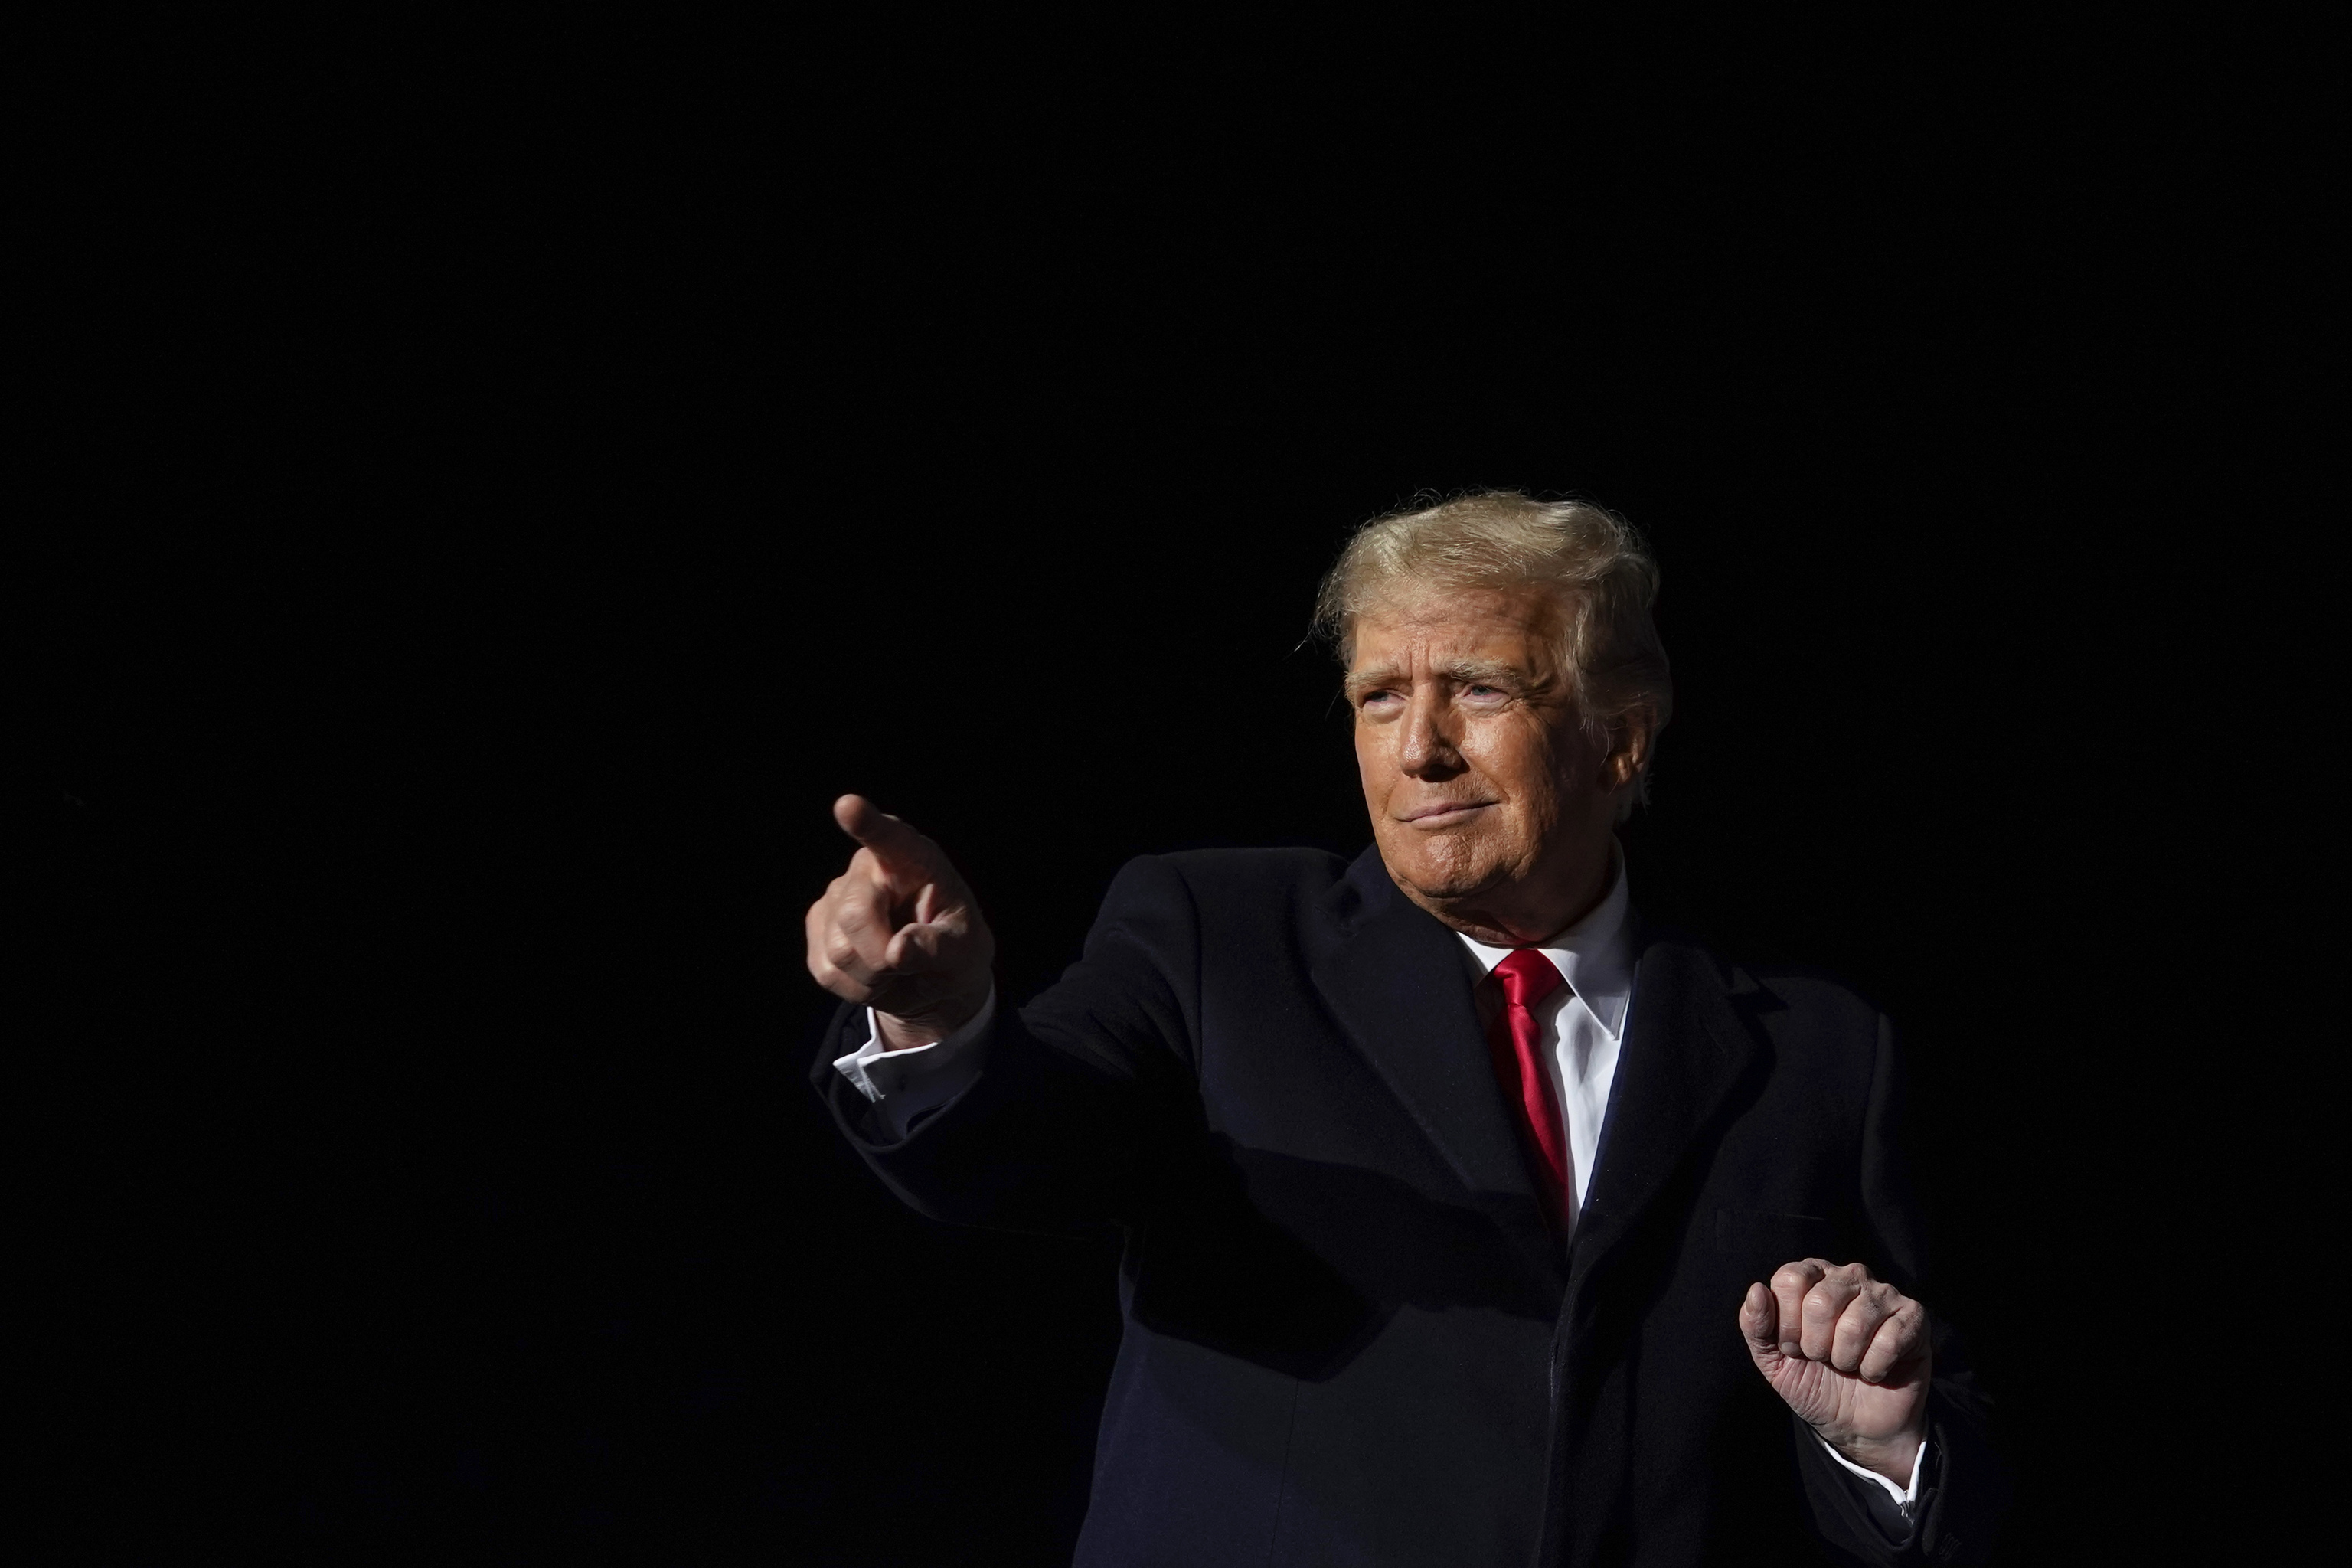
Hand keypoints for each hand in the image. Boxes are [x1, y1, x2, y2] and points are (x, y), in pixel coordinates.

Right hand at [805, 795, 994, 1048]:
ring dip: (874, 976)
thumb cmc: (955, 951)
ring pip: (839, 950)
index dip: (866, 822)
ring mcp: (836, 897)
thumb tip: (899, 950)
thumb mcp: (966, 952)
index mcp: (913, 859)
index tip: (848, 806)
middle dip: (883, 955)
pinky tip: (876, 975)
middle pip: (855, 914)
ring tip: (896, 967)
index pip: (889, 837)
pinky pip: (827, 971)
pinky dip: (857, 987)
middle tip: (908, 962)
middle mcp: (868, 868)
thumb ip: (940, 948)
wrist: (933, 979)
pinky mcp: (818, 928)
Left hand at [1739, 1259, 1930, 1485]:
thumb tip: (1757, 1290)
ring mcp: (1884, 1293)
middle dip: (1815, 1346)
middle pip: (1820, 1302)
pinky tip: (1875, 1370)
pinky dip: (1874, 1367)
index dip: (1787, 1325)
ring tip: (1849, 1365)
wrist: (1856, 1425)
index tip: (1794, 1347)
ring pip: (1855, 1324)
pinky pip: (1889, 1340)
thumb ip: (1755, 1326)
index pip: (1790, 1279)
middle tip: (1824, 1359)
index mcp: (1812, 1275)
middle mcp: (1848, 1275)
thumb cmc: (1814, 1383)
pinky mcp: (1913, 1316)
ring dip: (1846, 1360)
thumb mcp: (1773, 1360)